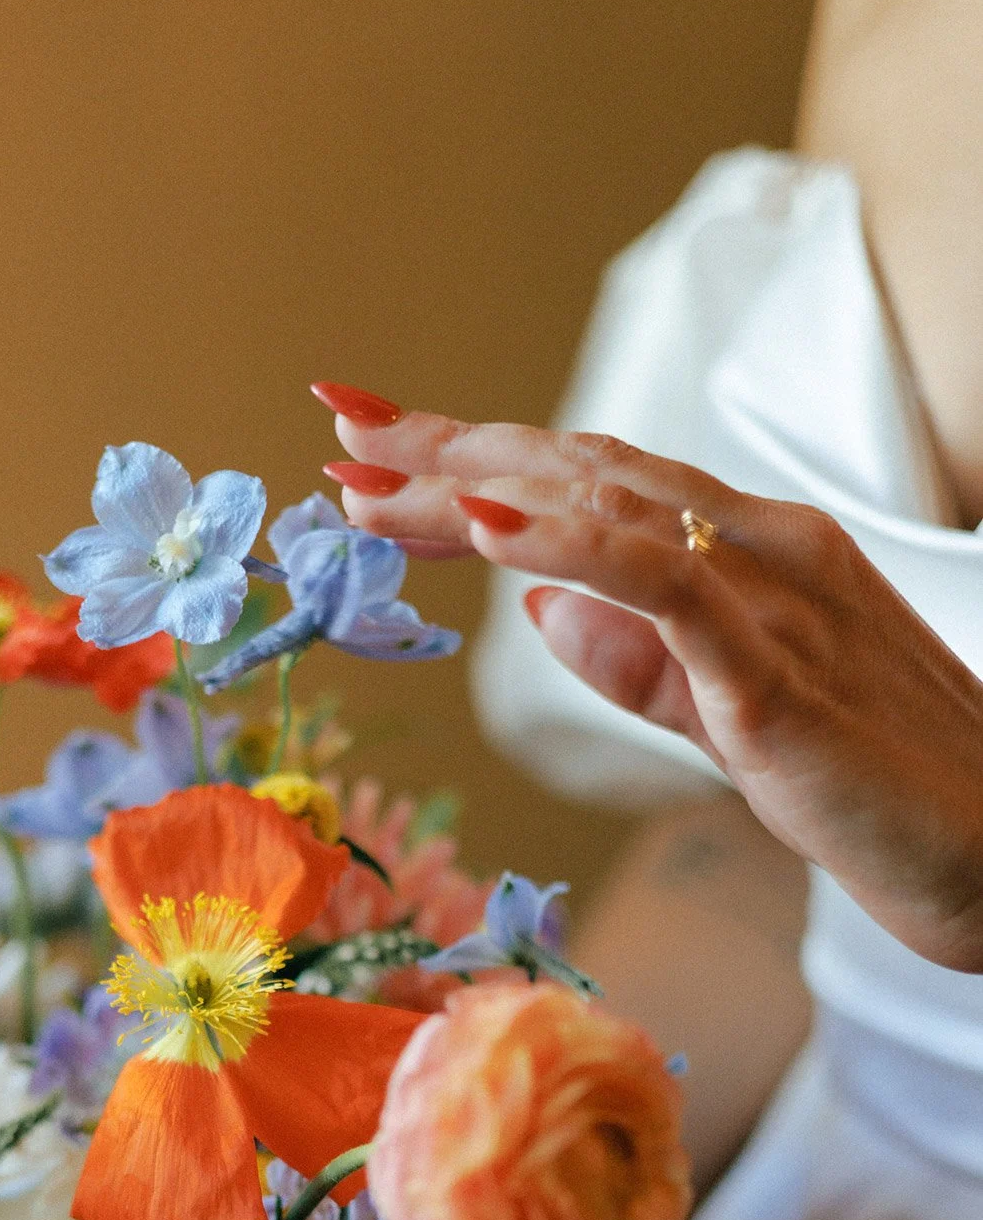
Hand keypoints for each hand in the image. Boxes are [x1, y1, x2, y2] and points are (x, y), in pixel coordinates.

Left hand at [314, 387, 982, 971]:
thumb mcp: (733, 718)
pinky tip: (486, 532)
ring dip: (475, 485)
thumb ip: (644, 665)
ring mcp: (778, 598)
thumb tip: (544, 609)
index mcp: (755, 554)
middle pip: (580, 472)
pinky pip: (662, 581)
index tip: (379, 451)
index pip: (597, 482)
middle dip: (450, 451)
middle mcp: (765, 549)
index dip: (482, 461)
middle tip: (341, 428)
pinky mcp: (778, 671)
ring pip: (606, 504)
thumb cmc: (879, 792)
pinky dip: (567, 546)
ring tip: (371, 475)